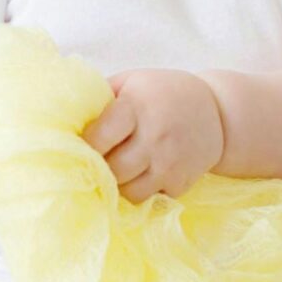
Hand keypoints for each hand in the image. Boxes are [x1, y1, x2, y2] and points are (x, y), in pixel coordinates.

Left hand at [82, 69, 225, 204]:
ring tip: (116, 171)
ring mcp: (170, 163)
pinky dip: (140, 192)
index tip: (79, 147)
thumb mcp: (132, 82)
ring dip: (118, 184)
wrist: (219, 113)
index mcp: (136, 106)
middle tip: (94, 163)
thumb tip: (62, 118)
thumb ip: (100, 98)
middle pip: (111, 169)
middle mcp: (155, 136)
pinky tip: (139, 176)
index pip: (97, 138)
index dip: (83, 146)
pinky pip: (149, 199)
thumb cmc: (163, 93)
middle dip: (98, 169)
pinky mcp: (181, 183)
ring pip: (128, 191)